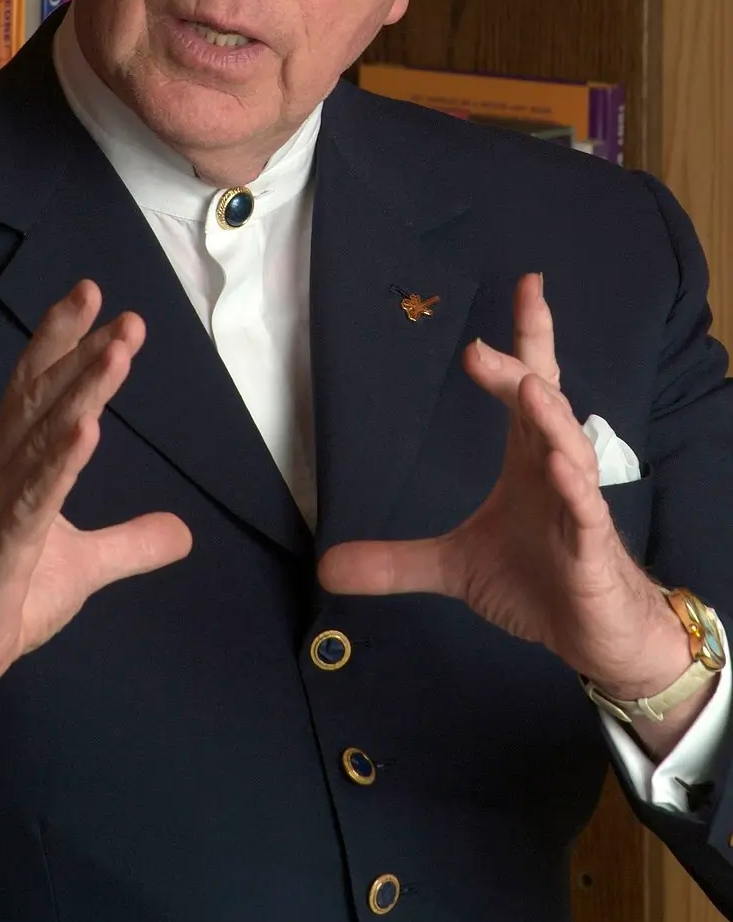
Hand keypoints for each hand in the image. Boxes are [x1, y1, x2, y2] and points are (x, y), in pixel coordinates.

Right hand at [0, 281, 191, 784]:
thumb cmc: (5, 600)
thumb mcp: (85, 565)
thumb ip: (131, 542)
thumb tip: (185, 531)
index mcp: (11, 464)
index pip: (38, 388)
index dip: (64, 340)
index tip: (96, 296)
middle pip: (42, 399)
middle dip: (82, 352)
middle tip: (126, 316)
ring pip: (42, 439)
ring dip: (81, 393)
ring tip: (116, 353)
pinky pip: (33, 500)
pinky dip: (59, 463)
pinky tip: (87, 431)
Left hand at [319, 276, 694, 721]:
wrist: (594, 636)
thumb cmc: (539, 582)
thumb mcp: (455, 566)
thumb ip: (396, 562)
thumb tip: (326, 567)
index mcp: (527, 458)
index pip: (528, 385)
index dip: (528, 336)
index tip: (525, 285)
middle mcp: (555, 468)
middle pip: (544, 404)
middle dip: (519, 369)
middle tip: (479, 350)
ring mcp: (578, 506)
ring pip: (570, 450)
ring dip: (550, 420)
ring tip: (528, 390)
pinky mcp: (593, 547)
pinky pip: (587, 512)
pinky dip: (575, 488)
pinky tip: (559, 465)